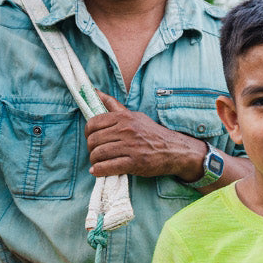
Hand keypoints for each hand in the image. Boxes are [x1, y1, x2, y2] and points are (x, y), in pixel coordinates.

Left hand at [85, 91, 206, 180]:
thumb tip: (94, 92)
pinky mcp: (134, 163)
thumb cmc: (152, 133)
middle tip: (96, 153)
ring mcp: (131, 147)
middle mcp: (126, 130)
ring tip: (98, 163)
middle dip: (91, 148)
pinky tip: (98, 171)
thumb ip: (113, 105)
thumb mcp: (134, 115)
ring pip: (99, 154)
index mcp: (124, 118)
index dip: (88, 132)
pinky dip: (99, 171)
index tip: (92, 138)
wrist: (175, 150)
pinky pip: (108, 167)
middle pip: (94, 140)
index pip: (94, 123)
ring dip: (94, 161)